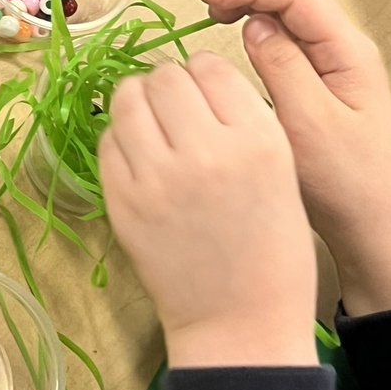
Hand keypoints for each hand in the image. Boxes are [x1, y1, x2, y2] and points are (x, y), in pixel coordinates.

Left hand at [99, 54, 317, 367]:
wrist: (239, 322)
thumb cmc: (271, 249)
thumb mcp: (283, 171)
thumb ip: (243, 119)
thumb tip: (195, 76)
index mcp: (257, 141)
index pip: (210, 67)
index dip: (205, 77)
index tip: (206, 95)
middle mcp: (206, 151)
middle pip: (164, 77)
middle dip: (169, 86)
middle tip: (176, 112)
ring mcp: (156, 177)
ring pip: (127, 99)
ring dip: (139, 104)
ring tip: (154, 127)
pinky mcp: (121, 201)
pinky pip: (108, 140)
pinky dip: (121, 139)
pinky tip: (141, 158)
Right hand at [196, 0, 390, 316]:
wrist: (373, 221)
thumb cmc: (349, 182)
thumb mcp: (310, 125)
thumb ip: (283, 68)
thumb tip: (254, 25)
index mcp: (348, 52)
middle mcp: (343, 49)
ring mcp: (331, 63)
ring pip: (288, 11)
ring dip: (249, 0)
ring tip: (213, 7)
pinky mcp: (316, 79)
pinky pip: (285, 36)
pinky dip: (254, 24)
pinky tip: (232, 32)